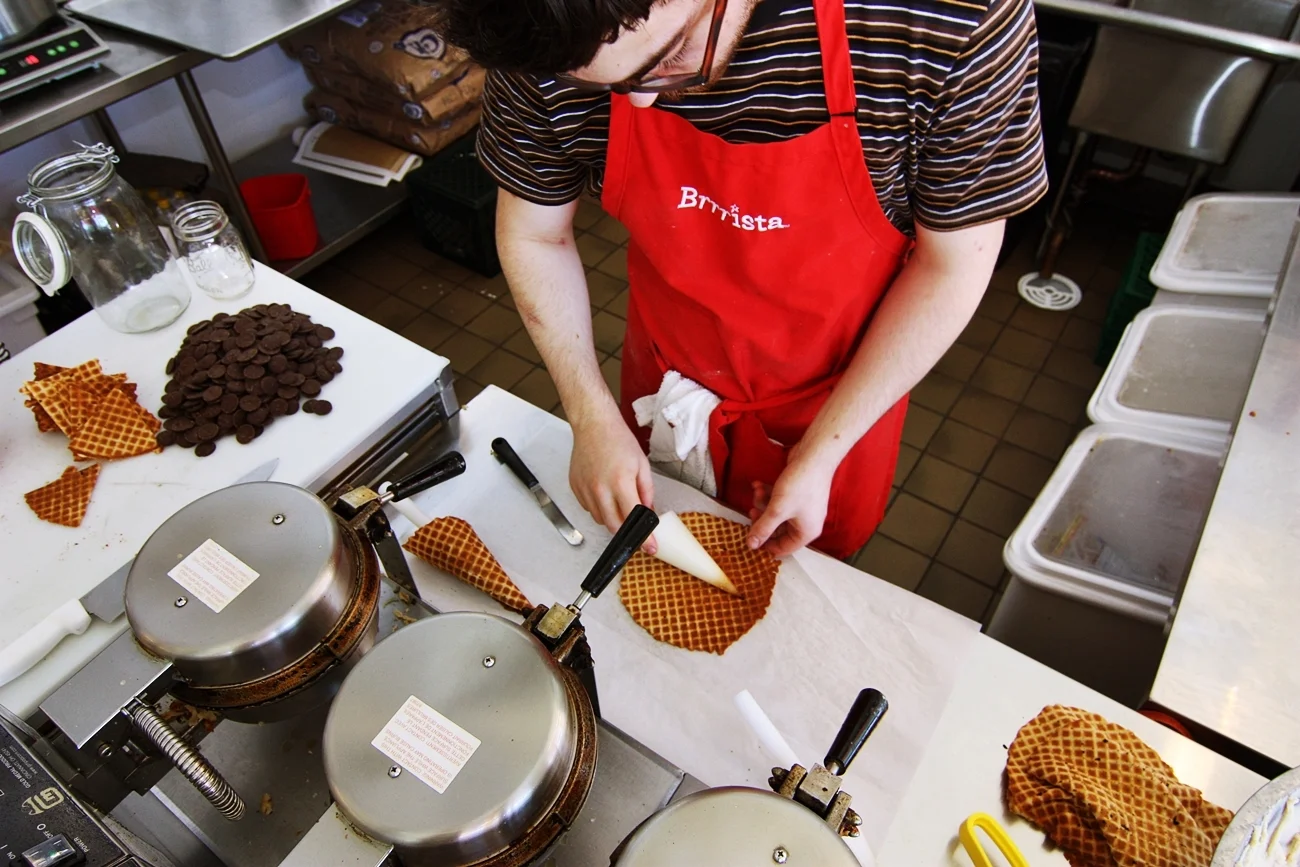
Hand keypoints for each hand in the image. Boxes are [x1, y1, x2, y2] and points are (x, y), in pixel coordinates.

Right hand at [569, 409, 656, 552]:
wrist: (594, 425)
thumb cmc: (618, 441)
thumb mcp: (641, 465)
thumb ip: (646, 492)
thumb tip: (648, 513)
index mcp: (620, 482)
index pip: (633, 518)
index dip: (644, 536)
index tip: (650, 547)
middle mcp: (599, 489)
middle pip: (613, 526)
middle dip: (627, 532)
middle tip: (636, 529)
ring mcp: (585, 490)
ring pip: (600, 519)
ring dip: (612, 518)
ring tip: (619, 501)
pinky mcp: (575, 488)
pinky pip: (589, 508)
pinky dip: (599, 508)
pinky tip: (605, 493)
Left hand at [746, 457, 835, 557]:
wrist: (814, 455)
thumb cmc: (800, 484)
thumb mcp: (777, 510)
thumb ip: (763, 528)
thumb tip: (751, 545)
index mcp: (806, 532)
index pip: (783, 548)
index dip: (765, 545)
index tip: (749, 538)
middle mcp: (806, 523)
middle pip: (778, 530)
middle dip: (762, 519)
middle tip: (751, 511)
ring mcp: (802, 508)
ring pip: (776, 513)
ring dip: (763, 503)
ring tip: (757, 492)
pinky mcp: (798, 494)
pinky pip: (779, 500)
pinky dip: (768, 494)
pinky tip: (758, 484)